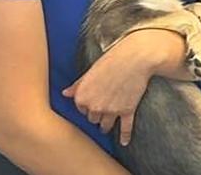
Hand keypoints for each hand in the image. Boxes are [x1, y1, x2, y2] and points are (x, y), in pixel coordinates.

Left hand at [63, 28, 184, 145]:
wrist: (135, 57)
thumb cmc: (112, 59)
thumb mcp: (91, 70)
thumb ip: (78, 84)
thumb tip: (65, 93)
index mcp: (82, 96)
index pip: (81, 108)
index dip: (87, 105)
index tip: (92, 102)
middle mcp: (94, 107)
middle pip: (92, 118)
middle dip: (96, 114)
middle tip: (102, 110)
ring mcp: (111, 111)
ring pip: (105, 125)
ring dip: (106, 126)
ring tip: (107, 126)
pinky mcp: (127, 111)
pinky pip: (125, 128)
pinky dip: (125, 136)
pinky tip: (124, 142)